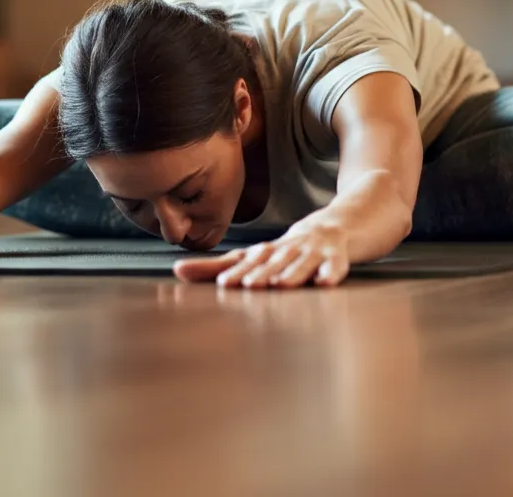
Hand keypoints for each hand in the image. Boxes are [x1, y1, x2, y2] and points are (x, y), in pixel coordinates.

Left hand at [173, 219, 350, 288]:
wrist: (336, 225)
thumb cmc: (287, 247)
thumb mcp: (256, 256)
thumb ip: (217, 266)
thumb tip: (175, 270)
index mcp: (266, 250)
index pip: (247, 261)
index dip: (236, 272)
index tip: (223, 285)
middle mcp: (287, 247)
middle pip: (273, 261)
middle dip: (261, 273)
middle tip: (248, 286)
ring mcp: (313, 250)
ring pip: (302, 261)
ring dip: (292, 271)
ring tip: (281, 284)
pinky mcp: (336, 256)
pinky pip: (335, 265)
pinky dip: (331, 272)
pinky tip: (325, 282)